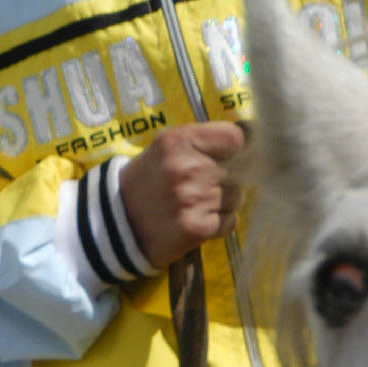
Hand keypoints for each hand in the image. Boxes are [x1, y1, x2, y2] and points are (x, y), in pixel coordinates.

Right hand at [119, 123, 245, 269]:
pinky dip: (218, 223)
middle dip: (225, 178)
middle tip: (200, 186)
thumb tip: (249, 142)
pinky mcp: (197, 228)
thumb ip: (204, 141)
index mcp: (179, 141)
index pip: (234, 138)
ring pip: (237, 197)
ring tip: (196, 204)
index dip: (233, 149)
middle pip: (239, 170)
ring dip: (222, 202)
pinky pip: (230, 222)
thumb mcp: (166, 148)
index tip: (224, 157)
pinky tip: (197, 220)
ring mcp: (193, 199)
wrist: (117, 221)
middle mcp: (187, 168)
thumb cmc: (148, 180)